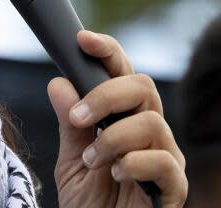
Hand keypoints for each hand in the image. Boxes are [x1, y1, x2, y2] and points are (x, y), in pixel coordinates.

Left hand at [48, 31, 186, 207]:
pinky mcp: (174, 187)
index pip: (122, 74)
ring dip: (112, 138)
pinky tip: (115, 175)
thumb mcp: (70, 161)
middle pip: (143, 86)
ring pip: (151, 122)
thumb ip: (68, 125)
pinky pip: (163, 161)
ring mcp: (165, 158)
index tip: (82, 40)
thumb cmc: (91, 203)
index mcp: (123, 118)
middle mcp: (149, 132)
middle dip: (105, 95)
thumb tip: (59, 83)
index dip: (107, 51)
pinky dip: (133, 163)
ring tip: (92, 161)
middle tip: (78, 118)